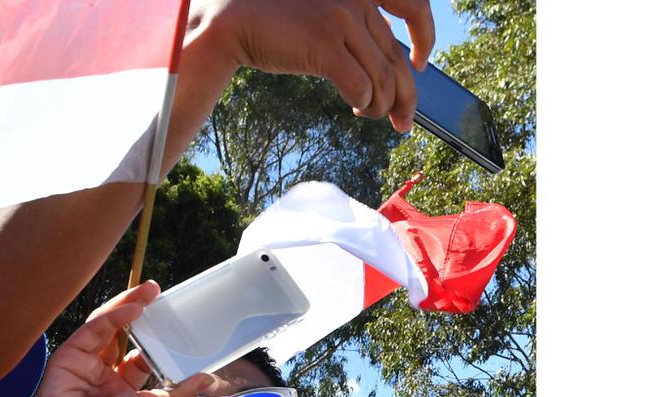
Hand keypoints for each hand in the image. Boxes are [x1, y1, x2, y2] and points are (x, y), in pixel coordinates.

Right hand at [22, 282, 210, 396]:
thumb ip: (176, 395)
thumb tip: (205, 380)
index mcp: (118, 386)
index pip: (137, 353)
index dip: (153, 337)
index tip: (172, 321)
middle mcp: (100, 371)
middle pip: (120, 332)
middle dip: (139, 310)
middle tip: (157, 291)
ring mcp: (82, 362)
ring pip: (105, 325)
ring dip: (126, 305)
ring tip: (148, 291)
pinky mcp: (67, 357)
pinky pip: (92, 331)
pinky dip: (113, 317)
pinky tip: (132, 308)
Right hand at [200, 0, 433, 130]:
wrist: (234, 19)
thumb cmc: (276, 23)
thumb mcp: (324, 17)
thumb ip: (353, 31)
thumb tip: (382, 70)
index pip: (413, 5)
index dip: (425, 37)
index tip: (421, 63)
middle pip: (397, 56)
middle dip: (407, 95)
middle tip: (404, 122)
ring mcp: (342, 21)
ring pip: (383, 78)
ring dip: (380, 105)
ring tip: (368, 115)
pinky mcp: (326, 45)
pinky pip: (361, 86)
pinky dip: (364, 103)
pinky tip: (356, 107)